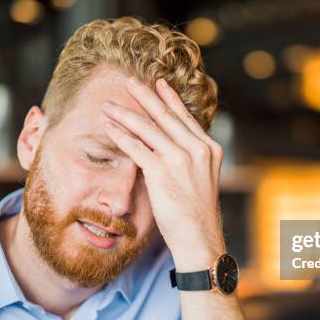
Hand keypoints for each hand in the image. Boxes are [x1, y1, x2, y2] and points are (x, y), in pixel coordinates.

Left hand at [102, 76, 224, 270]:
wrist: (199, 237)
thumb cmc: (197, 212)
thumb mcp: (202, 178)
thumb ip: (191, 158)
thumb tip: (172, 144)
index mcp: (210, 149)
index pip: (185, 117)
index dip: (170, 98)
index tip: (158, 83)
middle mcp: (197, 149)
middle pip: (166, 116)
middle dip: (145, 96)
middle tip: (130, 81)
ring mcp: (180, 159)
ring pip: (148, 128)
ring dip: (125, 113)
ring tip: (109, 104)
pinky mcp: (162, 171)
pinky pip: (136, 147)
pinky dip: (120, 135)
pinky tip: (109, 127)